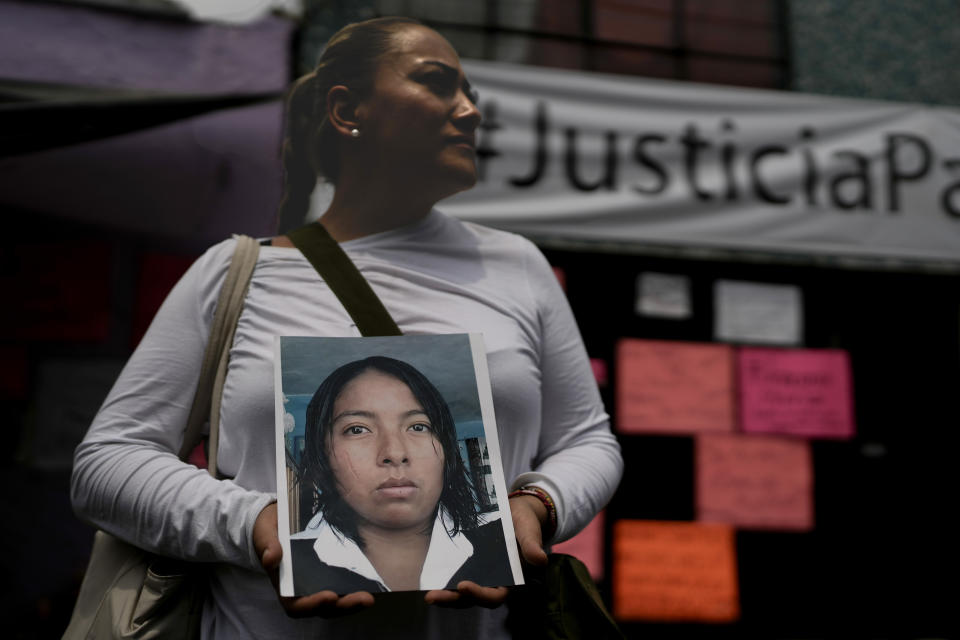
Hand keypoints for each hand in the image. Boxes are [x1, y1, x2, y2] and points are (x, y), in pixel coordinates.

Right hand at [253, 502, 374, 617]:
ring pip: (337, 601)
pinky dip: (357, 586)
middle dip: (344, 606)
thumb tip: (272, 558)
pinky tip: (372, 581)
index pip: (296, 606)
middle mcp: (303, 589)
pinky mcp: (331, 572)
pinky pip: (344, 584)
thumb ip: (268, 545)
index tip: (329, 596)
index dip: (312, 605)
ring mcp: (318, 582)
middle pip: (324, 607)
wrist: (279, 520)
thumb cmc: (270, 531)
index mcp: (284, 585)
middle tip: (364, 599)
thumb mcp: (265, 534)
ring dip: (353, 601)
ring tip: (370, 597)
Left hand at [423, 495, 548, 608]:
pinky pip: (455, 576)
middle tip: (433, 597)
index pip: (495, 596)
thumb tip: (540, 560)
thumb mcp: (529, 529)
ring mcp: (481, 574)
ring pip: (462, 592)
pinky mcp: (470, 564)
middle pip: (473, 598)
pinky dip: (443, 580)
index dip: (480, 594)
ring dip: (445, 595)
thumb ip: (532, 544)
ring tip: (429, 595)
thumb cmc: (525, 523)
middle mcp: (494, 581)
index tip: (463, 586)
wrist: (516, 512)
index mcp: (511, 579)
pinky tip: (428, 580)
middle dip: (453, 600)